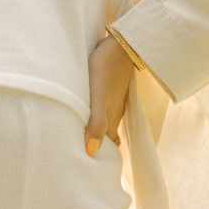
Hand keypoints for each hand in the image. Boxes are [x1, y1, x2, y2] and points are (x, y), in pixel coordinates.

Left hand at [83, 30, 135, 155]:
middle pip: (108, 136)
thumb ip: (96, 122)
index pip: (110, 144)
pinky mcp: (112, 88)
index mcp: (110, 117)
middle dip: (100, 147)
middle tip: (85, 155)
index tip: (92, 165)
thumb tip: (91, 152)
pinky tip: (90, 113)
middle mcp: (115, 111)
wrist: (123, 42)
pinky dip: (99, 117)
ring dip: (99, 132)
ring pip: (108, 122)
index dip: (103, 155)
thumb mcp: (97, 96)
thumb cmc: (105, 68)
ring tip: (85, 138)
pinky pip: (106, 109)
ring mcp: (115, 99)